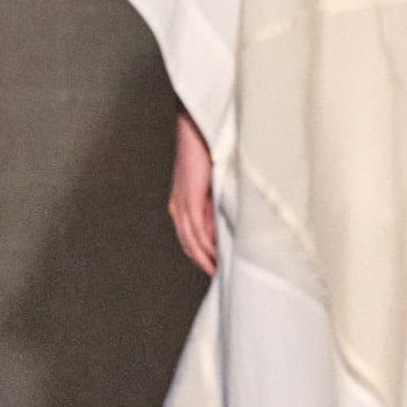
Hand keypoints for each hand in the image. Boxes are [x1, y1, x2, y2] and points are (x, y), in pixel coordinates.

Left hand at [168, 108, 216, 276]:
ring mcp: (181, 203)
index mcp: (181, 205)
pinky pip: (197, 229)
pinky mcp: (189, 197)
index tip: (216, 272)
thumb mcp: (212, 182)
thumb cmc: (208, 149)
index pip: (190, 240)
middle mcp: (177, 207)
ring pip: (192, 241)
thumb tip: (229, 224)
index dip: (202, 258)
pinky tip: (217, 257)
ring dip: (206, 260)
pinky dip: (207, 246)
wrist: (196, 126)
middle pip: (189, 246)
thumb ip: (217, 203)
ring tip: (221, 275)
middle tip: (220, 281)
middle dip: (204, 264)